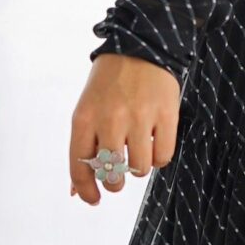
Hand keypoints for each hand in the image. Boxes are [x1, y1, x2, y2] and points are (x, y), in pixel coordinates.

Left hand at [69, 53, 180, 205]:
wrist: (140, 45)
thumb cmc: (110, 82)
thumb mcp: (88, 109)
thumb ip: (84, 146)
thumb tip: (78, 191)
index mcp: (84, 118)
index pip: (80, 166)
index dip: (86, 190)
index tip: (93, 199)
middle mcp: (110, 119)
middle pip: (112, 174)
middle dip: (115, 182)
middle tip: (119, 173)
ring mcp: (139, 117)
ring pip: (140, 169)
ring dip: (139, 168)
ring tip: (139, 151)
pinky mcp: (165, 114)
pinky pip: (163, 156)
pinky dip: (160, 158)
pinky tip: (155, 143)